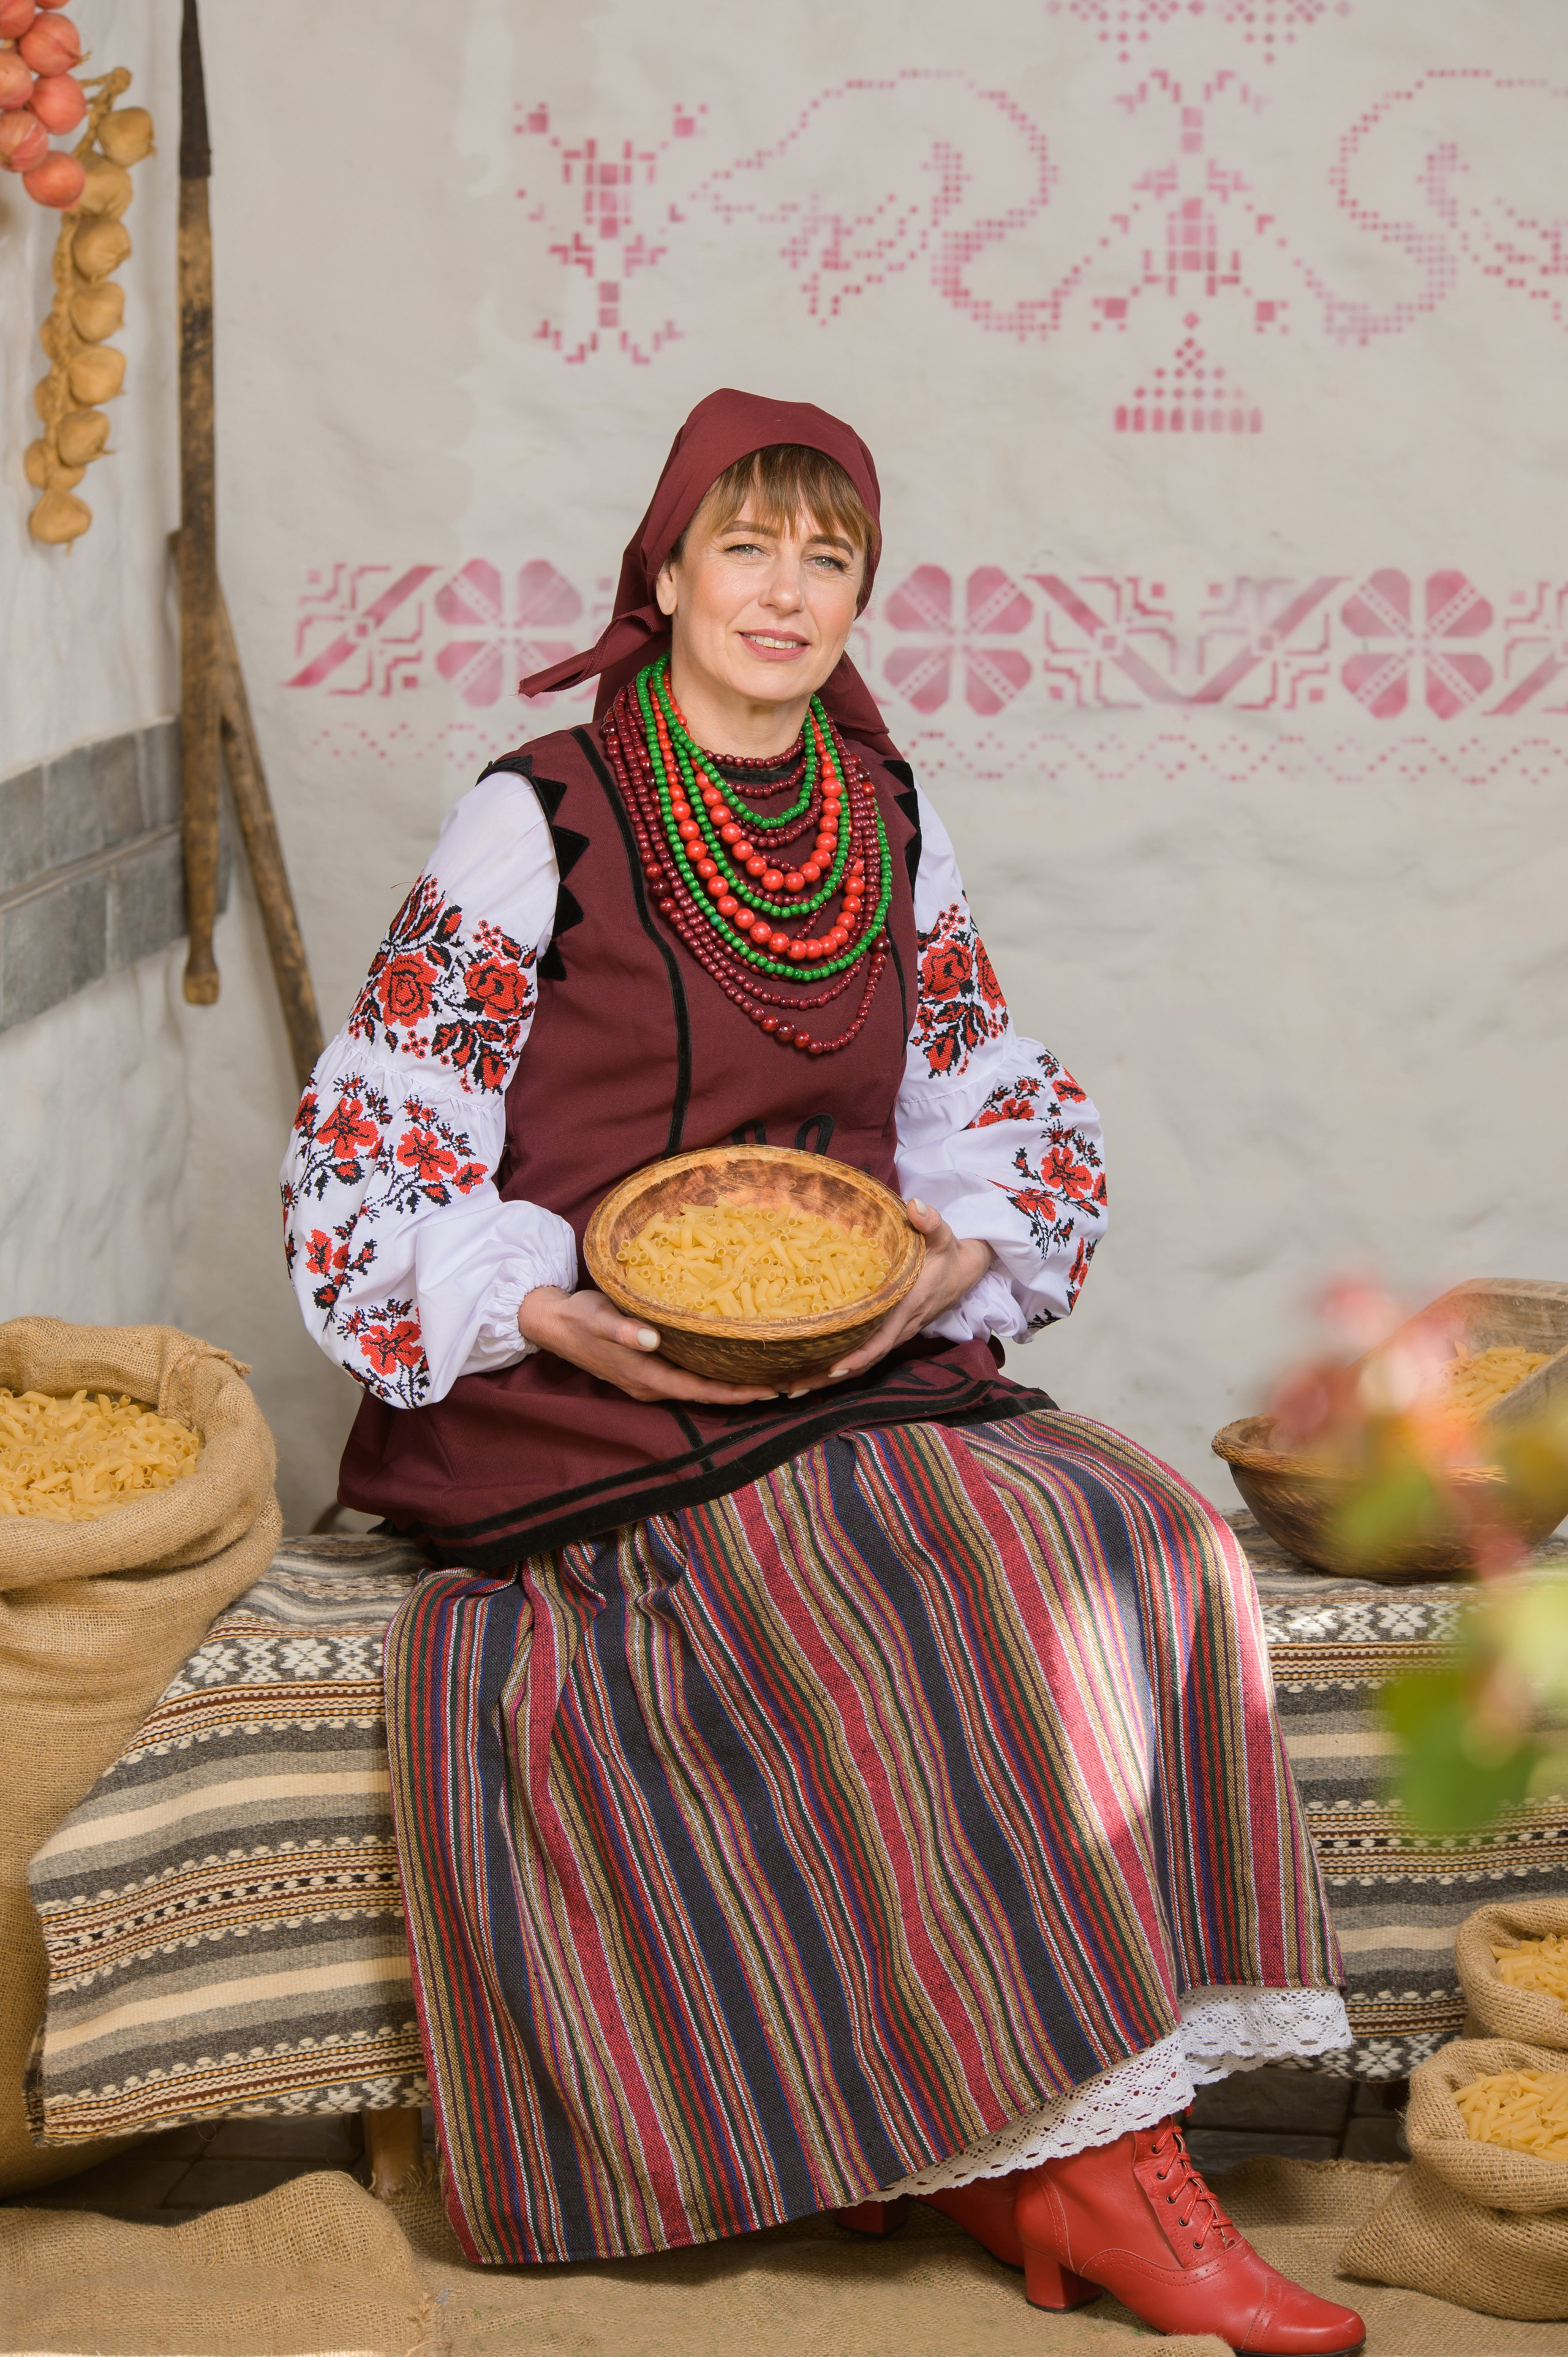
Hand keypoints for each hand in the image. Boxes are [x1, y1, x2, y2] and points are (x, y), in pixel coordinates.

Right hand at [517, 1285, 779, 1405]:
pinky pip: (688, 1376)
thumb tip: (652, 1340)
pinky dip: (713, 1373)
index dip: (736, 1393)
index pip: (701, 1391)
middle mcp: (651, 1386)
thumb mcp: (598, 1318)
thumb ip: (624, 1330)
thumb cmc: (578, 1317)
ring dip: (731, 1383)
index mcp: (646, 1377)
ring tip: (769, 1372)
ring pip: (699, 1387)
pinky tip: (731, 1359)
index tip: (770, 1390)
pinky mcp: (646, 1369)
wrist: (549, 1322)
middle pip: (707, 1394)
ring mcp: (649, 1380)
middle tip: (786, 1382)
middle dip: (744, 1391)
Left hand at [784, 1199, 993, 1396]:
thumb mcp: (943, 1234)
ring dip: (826, 1378)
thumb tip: (915, 1207)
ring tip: (789, 1388)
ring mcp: (893, 1333)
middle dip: (828, 1378)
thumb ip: (930, 1221)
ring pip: (860, 1362)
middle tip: (790, 1388)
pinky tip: (809, 1370)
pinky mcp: (887, 1332)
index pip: (881, 1340)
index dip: (858, 1356)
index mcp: (907, 1308)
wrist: (965, 1271)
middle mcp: (899, 1328)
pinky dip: (837, 1366)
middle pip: (863, 1361)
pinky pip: (862, 1354)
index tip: (832, 1368)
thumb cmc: (947, 1253)